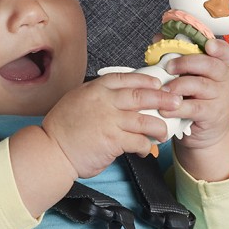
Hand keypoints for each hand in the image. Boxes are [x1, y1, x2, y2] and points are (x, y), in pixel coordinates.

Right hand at [41, 74, 173, 177]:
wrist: (52, 150)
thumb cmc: (62, 129)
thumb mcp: (77, 100)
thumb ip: (97, 96)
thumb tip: (116, 97)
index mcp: (96, 89)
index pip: (127, 79)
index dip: (146, 81)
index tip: (159, 84)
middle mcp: (105, 101)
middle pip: (143, 96)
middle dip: (163, 98)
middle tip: (176, 102)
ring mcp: (110, 121)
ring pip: (145, 120)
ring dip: (159, 127)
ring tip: (164, 132)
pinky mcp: (113, 141)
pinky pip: (138, 141)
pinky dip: (146, 146)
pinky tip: (146, 150)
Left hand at [158, 37, 228, 150]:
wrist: (207, 131)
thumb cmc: (195, 98)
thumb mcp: (190, 76)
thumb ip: (178, 56)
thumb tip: (159, 38)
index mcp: (220, 65)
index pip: (224, 52)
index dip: (217, 47)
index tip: (207, 45)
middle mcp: (224, 79)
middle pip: (210, 65)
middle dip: (186, 63)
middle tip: (169, 67)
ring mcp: (221, 97)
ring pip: (200, 86)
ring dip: (178, 85)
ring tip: (164, 89)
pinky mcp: (212, 114)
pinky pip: (194, 108)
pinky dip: (177, 108)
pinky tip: (164, 109)